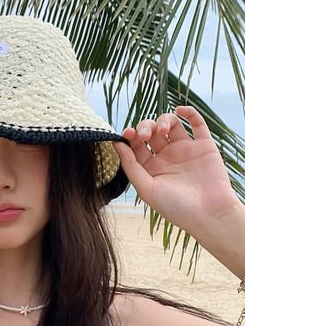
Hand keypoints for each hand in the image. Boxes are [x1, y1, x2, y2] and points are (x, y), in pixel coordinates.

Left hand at [112, 106, 240, 234]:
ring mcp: (185, 150)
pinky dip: (189, 112)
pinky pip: (197, 123)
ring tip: (162, 129)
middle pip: (151, 131)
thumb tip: (116, 143)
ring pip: (171, 124)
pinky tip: (180, 110)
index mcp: (150, 167)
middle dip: (145, 127)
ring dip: (164, 120)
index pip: (136, 144)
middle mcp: (166, 156)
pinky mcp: (204, 146)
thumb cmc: (175, 207)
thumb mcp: (146, 188)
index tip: (127, 134)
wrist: (209, 215)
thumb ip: (130, 165)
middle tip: (146, 134)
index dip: (130, 136)